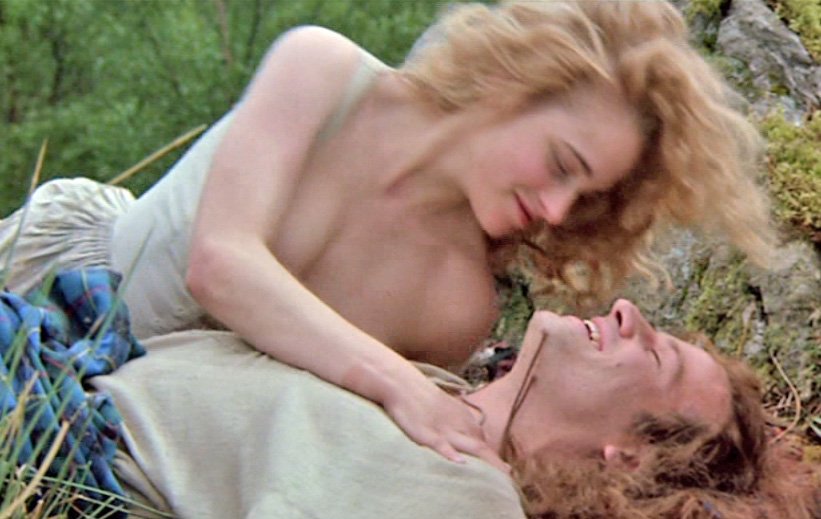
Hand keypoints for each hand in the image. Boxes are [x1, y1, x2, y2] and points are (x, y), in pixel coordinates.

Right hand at [380, 373, 510, 473]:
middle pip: (483, 447)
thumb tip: (468, 438)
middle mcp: (459, 424)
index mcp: (463, 418)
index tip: (503, 473)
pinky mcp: (427, 433)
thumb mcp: (444, 408)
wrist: (401, 383)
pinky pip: (442, 445)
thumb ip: (457, 424)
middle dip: (496, 463)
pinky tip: (461, 464)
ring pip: (471, 447)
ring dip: (486, 462)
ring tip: (499, 477)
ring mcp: (444, 429)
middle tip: (508, 477)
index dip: (493, 458)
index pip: (482, 441)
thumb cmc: (421, 397)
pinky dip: (452, 455)